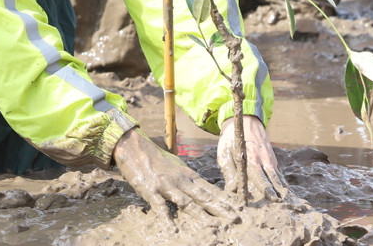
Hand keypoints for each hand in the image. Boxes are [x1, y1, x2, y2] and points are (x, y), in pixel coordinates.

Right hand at [112, 130, 232, 222]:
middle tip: (235, 219)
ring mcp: (166, 185)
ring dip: (200, 214)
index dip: (225, 200)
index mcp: (188, 175)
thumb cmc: (155, 158)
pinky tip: (172, 228)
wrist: (133, 146)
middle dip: (220, 208)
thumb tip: (203, 191)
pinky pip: (159, 206)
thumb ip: (188, 180)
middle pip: (203, 196)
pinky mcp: (150, 189)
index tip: (239, 208)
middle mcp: (180, 180)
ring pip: (186, 202)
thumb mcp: (176, 167)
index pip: (210, 189)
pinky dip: (166, 217)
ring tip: (212, 225)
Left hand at [217, 115, 288, 201]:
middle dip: (277, 192)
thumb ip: (229, 172)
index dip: (266, 189)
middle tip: (282, 204)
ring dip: (282, 188)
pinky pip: (279, 172)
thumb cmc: (231, 138)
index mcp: (250, 158)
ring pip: (278, 176)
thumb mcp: (224, 153)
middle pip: (272, 179)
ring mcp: (270, 157)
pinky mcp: (273, 157)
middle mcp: (263, 158)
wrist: (245, 119)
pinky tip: (285, 191)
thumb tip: (232, 190)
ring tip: (288, 201)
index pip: (260, 177)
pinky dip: (282, 181)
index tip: (272, 199)